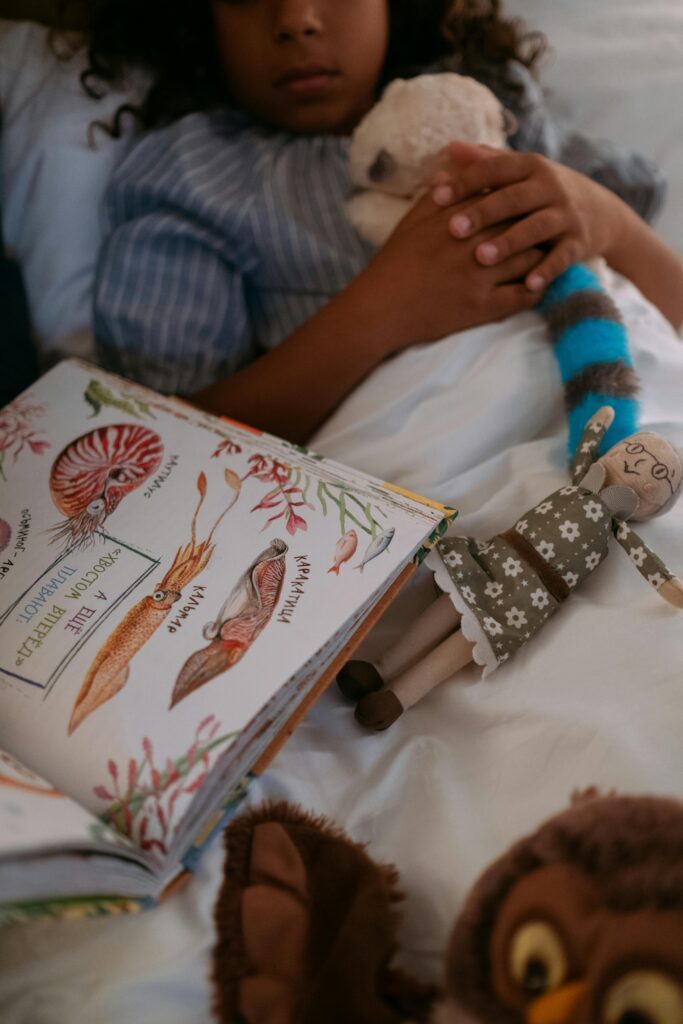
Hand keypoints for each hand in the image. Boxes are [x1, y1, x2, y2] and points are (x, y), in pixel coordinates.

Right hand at [363, 188, 543, 353]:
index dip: (518, 200)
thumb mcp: (412, 221)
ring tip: (546, 254)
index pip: (501, 200)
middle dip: (535, 224)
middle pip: (521, 225)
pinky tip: (538, 284)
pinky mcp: (482, 307)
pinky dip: (536, 288)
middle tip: (548, 225)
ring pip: (529, 258)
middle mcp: (472, 244)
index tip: (528, 202)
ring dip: (541, 255)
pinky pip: (523, 295)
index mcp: (457, 219)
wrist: (380, 308)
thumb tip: (451, 171)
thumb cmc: (395, 263)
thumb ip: (436, 196)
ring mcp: (479, 276)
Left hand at [432, 142, 626, 293]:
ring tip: (482, 258)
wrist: (600, 212)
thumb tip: (449, 147)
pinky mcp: (578, 241)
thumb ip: (485, 161)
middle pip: (512, 198)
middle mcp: (549, 186)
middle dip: (482, 213)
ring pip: (535, 228)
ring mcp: (565, 214)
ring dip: (509, 242)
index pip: (494, 170)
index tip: (436, 195)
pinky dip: (546, 271)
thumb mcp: (519, 172)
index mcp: (529, 166)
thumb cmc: (542, 192)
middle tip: (453, 229)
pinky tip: (528, 285)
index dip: (465, 181)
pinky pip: (561, 258)